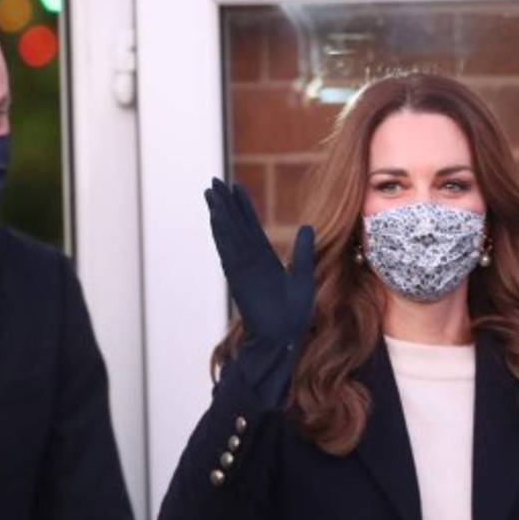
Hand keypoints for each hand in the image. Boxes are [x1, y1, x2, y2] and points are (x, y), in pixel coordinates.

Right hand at [204, 178, 314, 349]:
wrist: (285, 337)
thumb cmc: (294, 314)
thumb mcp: (304, 275)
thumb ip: (302, 251)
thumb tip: (307, 227)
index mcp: (264, 259)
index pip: (250, 227)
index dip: (242, 207)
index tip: (234, 188)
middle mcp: (250, 260)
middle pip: (235, 225)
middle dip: (225, 204)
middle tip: (214, 182)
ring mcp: (243, 267)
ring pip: (229, 234)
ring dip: (220, 213)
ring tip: (211, 193)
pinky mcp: (240, 276)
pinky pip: (229, 250)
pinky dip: (223, 233)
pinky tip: (217, 216)